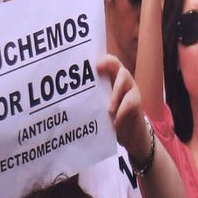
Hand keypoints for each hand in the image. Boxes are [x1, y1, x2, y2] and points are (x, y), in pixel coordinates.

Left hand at [97, 56, 148, 183]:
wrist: (131, 136)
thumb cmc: (110, 120)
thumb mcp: (97, 109)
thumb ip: (88, 101)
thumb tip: (60, 102)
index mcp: (110, 81)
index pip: (108, 64)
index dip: (102, 60)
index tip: (92, 65)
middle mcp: (122, 82)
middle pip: (118, 67)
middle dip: (108, 66)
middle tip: (97, 70)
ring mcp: (131, 91)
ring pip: (126, 80)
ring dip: (115, 93)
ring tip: (108, 109)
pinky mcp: (137, 103)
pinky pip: (130, 102)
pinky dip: (120, 112)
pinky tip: (114, 122)